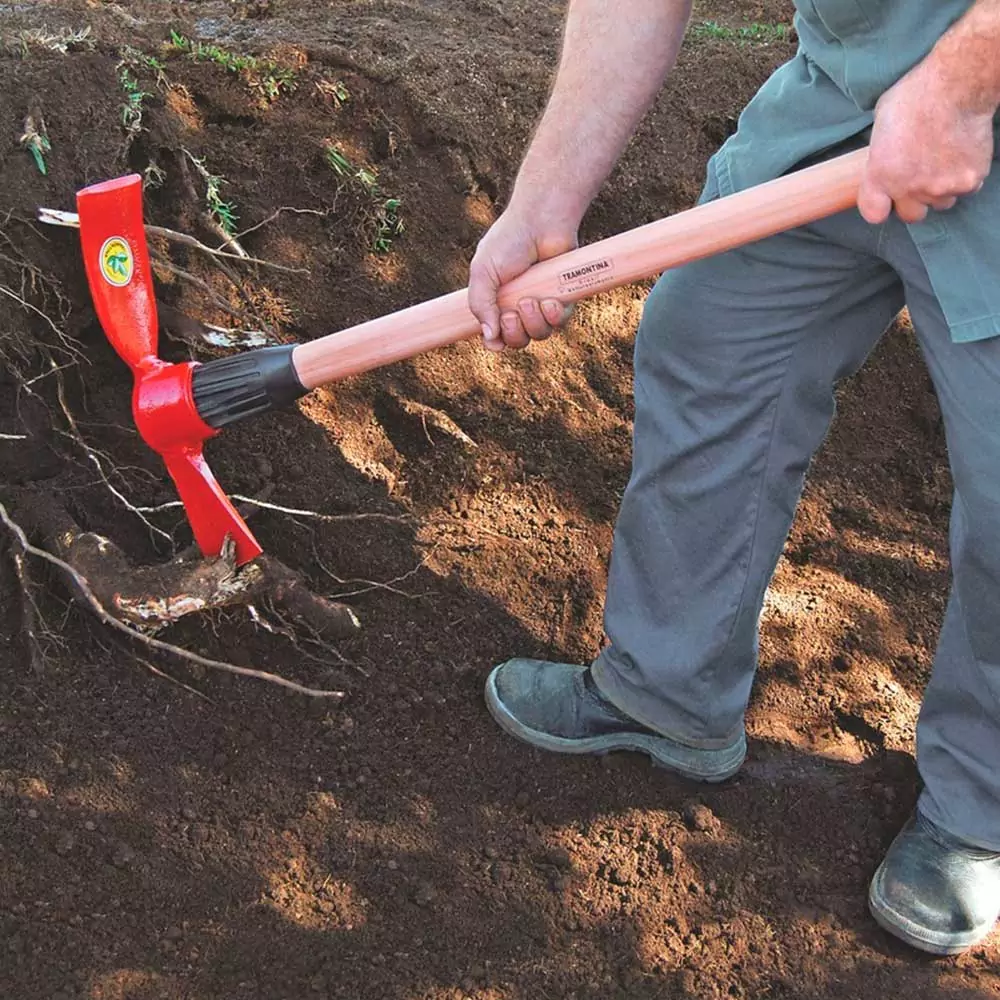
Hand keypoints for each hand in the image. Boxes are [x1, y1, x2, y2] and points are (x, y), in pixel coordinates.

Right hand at [468, 206, 577, 350]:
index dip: (496, 342)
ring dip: (534, 323)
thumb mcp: (483, 273)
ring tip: (531, 300)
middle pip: (518, 341)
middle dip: (514, 333)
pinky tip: (549, 301)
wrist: (540, 222)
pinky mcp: (563, 298)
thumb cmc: (508, 242)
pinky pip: (560, 322)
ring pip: (539, 334)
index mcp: (496, 302)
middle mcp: (518, 306)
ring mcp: (541, 304)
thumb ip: (480, 305)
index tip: (495, 338)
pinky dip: (554, 316)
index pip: (496, 336)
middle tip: (511, 314)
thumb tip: (490, 339)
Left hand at [858, 57, 993, 224]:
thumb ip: (882, 153)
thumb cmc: (916, 96)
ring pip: (941, 202)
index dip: (881, 206)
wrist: (958, 85)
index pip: (874, 213)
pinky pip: (966, 188)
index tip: (886, 199)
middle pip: (911, 214)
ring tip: (944, 159)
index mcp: (880, 176)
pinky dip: (965, 175)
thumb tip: (885, 159)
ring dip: (941, 188)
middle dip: (915, 200)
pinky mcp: (969, 181)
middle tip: (921, 176)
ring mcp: (940, 187)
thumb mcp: (881, 125)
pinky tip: (962, 153)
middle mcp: (908, 188)